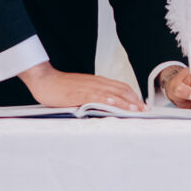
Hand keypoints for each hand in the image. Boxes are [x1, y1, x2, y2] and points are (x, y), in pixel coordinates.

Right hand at [20, 60, 143, 112]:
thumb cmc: (60, 88)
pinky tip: (117, 105)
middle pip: (121, 90)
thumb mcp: (80, 91)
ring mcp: (90, 88)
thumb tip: (103, 108)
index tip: (141, 104)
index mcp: (97, 82)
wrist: (45, 80)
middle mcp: (96, 83)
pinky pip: (99, 97)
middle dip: (134, 100)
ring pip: (113, 93)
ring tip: (137, 110)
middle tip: (145, 109)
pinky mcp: (81, 93)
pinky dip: (110, 101)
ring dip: (127, 102)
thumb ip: (92, 98)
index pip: (120, 87)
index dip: (132, 96)